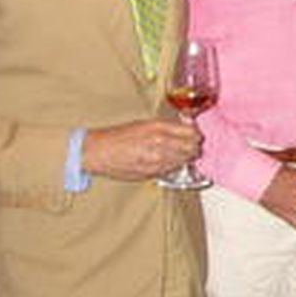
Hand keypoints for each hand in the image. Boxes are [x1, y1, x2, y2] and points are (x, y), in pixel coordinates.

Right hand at [82, 119, 201, 180]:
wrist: (100, 152)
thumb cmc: (120, 136)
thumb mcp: (146, 123)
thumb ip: (168, 127)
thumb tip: (186, 129)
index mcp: (159, 128)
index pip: (192, 133)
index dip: (196, 135)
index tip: (195, 136)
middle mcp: (160, 144)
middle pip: (192, 149)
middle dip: (193, 148)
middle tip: (190, 146)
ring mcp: (157, 160)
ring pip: (184, 161)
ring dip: (184, 158)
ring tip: (176, 154)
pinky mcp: (152, 173)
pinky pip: (171, 170)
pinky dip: (173, 166)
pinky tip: (166, 161)